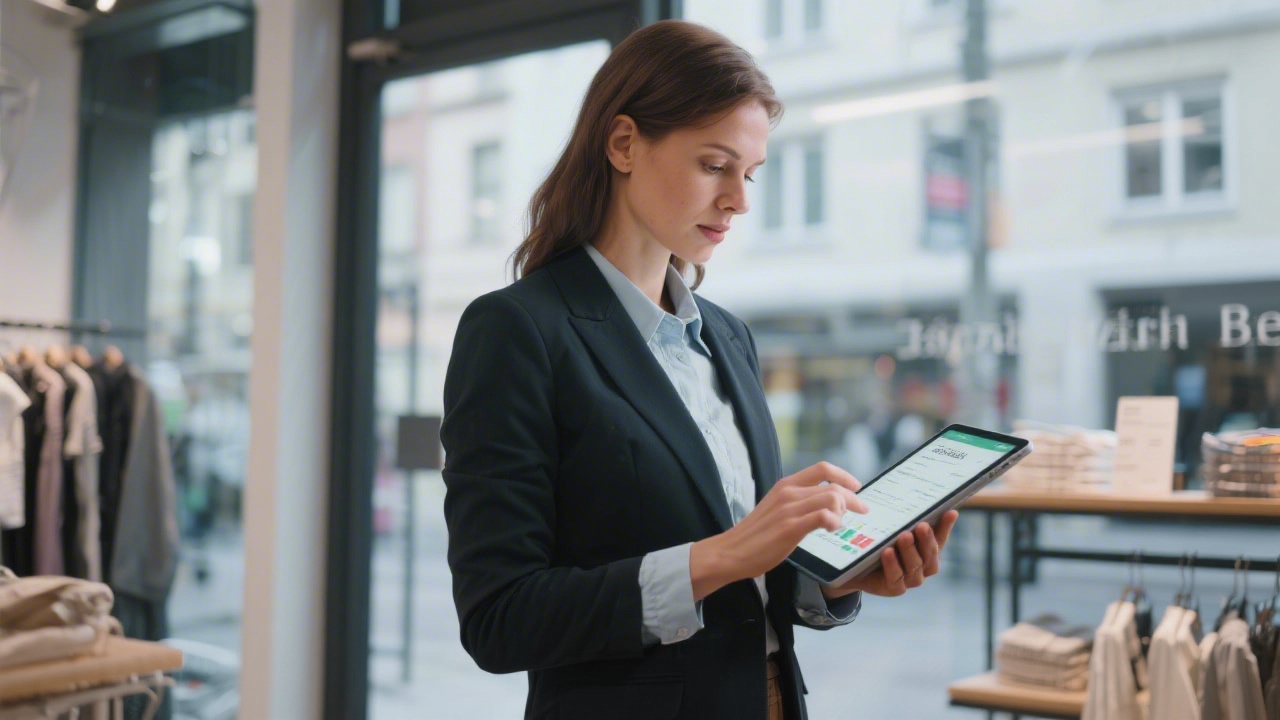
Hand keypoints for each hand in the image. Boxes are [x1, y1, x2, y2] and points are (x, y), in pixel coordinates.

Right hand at [690, 462, 867, 600]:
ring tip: (839, 524)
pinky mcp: (790, 527)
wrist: (731, 551)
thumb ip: (797, 502)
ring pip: (832, 499)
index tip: (856, 487)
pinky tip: (831, 529)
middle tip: (863, 511)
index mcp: (786, 485)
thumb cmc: (755, 535)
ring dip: (843, 511)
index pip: (823, 469)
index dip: (844, 476)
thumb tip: (822, 503)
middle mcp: (788, 492)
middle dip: (854, 499)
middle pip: (833, 486)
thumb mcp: (777, 508)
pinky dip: (834, 522)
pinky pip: (824, 517)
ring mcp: (789, 509)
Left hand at [822, 510, 959, 598]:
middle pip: (930, 554)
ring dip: (909, 551)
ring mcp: (910, 580)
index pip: (940, 538)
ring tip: (904, 536)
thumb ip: (909, 518)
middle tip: (921, 525)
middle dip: (926, 539)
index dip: (945, 526)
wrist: (854, 566)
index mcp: (927, 551)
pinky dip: (893, 564)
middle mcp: (923, 567)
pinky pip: (896, 577)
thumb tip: (927, 500)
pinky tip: (888, 552)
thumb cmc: (879, 543)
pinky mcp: (894, 588)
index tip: (949, 511)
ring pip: (915, 566)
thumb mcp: (893, 528)